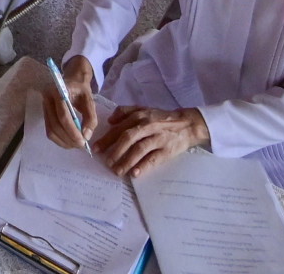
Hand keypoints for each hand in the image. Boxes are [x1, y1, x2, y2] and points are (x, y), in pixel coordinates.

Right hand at [42, 57, 101, 150]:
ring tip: (76, 144)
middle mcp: (47, 99)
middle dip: (69, 138)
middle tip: (81, 145)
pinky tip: (70, 141)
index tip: (83, 141)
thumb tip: (86, 136)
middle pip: (55, 125)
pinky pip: (49, 131)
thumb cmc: (81, 90)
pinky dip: (60, 140)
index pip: (63, 115)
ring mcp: (44, 107)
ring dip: (64, 141)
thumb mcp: (90, 100)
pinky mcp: (45, 115)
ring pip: (51, 130)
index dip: (72, 130)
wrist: (72, 82)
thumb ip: (91, 117)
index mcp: (58, 91)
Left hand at [92, 105, 208, 179]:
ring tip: (117, 171)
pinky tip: (134, 173)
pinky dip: (143, 166)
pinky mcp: (167, 150)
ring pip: (139, 149)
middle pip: (128, 138)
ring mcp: (158, 138)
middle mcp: (147, 126)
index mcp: (139, 116)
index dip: (107, 138)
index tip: (96, 148)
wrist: (187, 124)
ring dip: (126, 160)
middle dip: (115, 150)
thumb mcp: (143, 109)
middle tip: (106, 162)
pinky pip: (154, 158)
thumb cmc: (161, 118)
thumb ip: (125, 112)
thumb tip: (109, 120)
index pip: (120, 127)